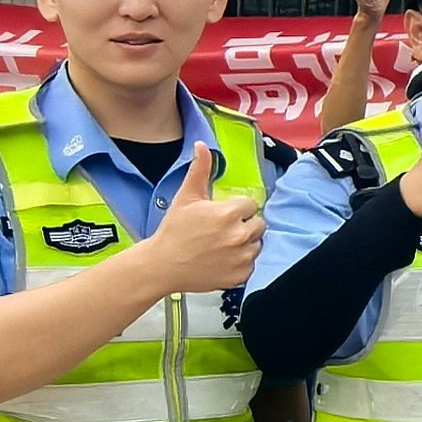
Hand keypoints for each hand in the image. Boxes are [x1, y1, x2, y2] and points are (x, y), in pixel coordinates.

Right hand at [143, 142, 264, 291]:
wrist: (163, 265)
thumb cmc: (174, 231)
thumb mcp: (186, 196)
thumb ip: (200, 170)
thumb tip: (202, 146)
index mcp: (229, 214)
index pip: (250, 204)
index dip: (236, 208)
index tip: (222, 214)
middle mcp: (239, 235)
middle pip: (258, 223)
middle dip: (243, 224)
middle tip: (222, 230)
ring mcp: (241, 257)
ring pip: (257, 244)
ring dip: (245, 243)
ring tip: (222, 245)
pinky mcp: (241, 275)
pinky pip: (251, 264)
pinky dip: (241, 262)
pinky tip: (223, 259)